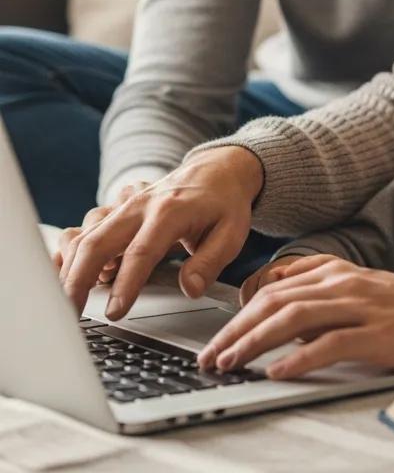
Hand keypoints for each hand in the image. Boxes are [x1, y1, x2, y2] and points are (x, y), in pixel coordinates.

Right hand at [59, 145, 263, 319]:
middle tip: (69, 316)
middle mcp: (141, 206)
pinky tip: (69, 275)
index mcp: (171, 211)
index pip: (142, 251)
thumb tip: (190, 289)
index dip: (126, 283)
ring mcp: (125, 206)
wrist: (218, 171)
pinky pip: (83, 230)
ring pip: (84, 236)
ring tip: (69, 301)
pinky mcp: (116, 211)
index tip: (115, 312)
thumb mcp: (232, 232)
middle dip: (77, 280)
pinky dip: (70, 253)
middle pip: (98, 242)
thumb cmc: (225, 203)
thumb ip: (211, 261)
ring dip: (70, 268)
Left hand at [197, 255, 393, 377]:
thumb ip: (324, 298)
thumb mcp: (363, 292)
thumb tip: (281, 318)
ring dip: (253, 342)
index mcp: (338, 271)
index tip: (216, 337)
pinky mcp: (379, 334)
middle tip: (209, 357)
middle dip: (234, 330)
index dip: (238, 313)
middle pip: (274, 301)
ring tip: (230, 364)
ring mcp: (362, 307)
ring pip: (293, 318)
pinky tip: (276, 372)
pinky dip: (298, 358)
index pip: (274, 287)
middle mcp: (345, 283)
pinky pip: (329, 344)